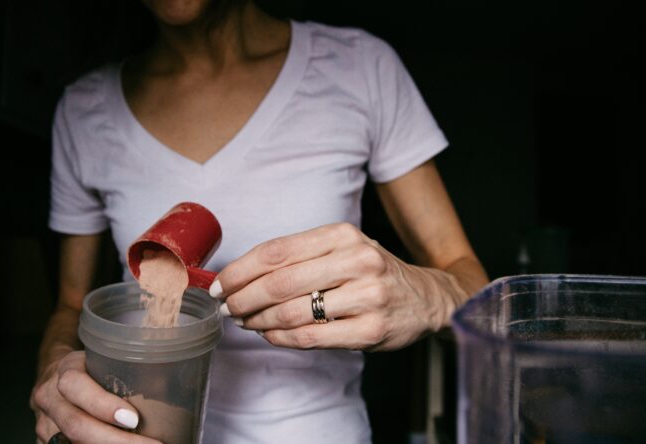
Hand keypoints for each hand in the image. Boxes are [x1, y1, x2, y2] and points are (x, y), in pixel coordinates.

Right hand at [30, 351, 159, 443]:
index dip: (103, 406)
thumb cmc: (89, 367)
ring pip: (74, 443)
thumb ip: (126, 369)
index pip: (77, 387)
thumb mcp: (104, 358)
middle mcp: (50, 399)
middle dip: (115, 441)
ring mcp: (45, 424)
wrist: (56, 377)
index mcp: (65, 371)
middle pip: (77, 425)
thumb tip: (169, 384)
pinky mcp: (48, 441)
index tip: (134, 419)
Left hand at [210, 223, 467, 350]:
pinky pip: (312, 337)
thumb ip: (298, 257)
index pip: (276, 251)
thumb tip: (240, 276)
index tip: (220, 284)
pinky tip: (270, 334)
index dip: (240, 270)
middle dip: (243, 298)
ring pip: (293, 312)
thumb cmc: (371, 272)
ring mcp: (367, 296)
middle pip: (279, 282)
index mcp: (342, 234)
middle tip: (227, 308)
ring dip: (259, 321)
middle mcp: (357, 260)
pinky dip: (282, 338)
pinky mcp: (371, 330)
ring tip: (245, 322)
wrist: (425, 298)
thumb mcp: (341, 249)